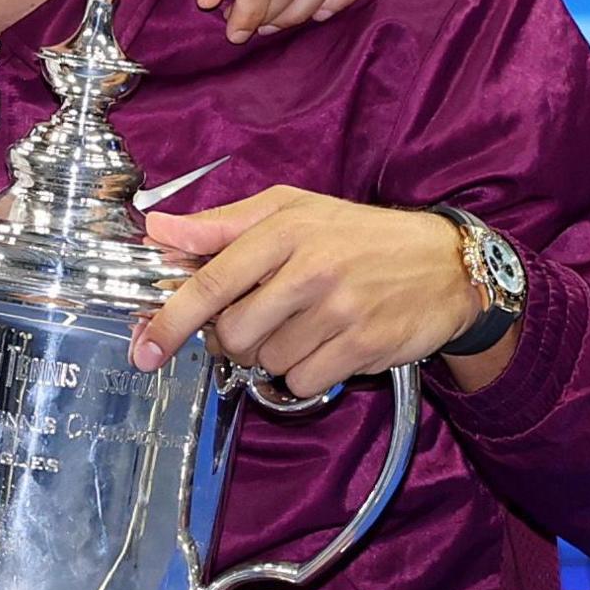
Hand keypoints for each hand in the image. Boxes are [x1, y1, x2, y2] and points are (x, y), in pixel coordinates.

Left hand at [130, 187, 473, 399]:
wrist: (444, 264)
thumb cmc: (357, 234)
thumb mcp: (291, 209)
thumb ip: (221, 224)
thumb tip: (158, 230)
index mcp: (284, 230)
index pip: (211, 281)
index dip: (171, 319)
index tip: (146, 347)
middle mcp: (310, 269)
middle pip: (234, 332)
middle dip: (233, 337)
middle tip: (257, 318)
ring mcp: (339, 310)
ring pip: (267, 360)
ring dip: (273, 352)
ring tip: (303, 323)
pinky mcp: (363, 345)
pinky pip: (303, 381)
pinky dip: (304, 372)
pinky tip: (325, 344)